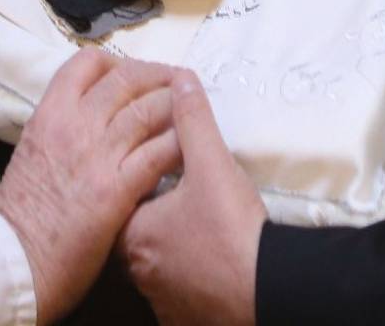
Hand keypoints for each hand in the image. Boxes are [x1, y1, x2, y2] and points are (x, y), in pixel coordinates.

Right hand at [0, 51, 182, 321]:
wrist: (13, 263)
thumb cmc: (18, 217)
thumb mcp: (31, 155)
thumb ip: (59, 132)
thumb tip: (87, 123)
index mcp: (49, 115)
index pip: (87, 63)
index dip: (119, 62)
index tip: (135, 75)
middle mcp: (75, 125)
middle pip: (128, 78)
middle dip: (159, 77)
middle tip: (176, 87)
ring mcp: (98, 155)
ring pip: (150, 109)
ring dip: (177, 107)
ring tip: (192, 116)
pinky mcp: (118, 189)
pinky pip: (160, 152)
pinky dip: (180, 145)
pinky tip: (191, 150)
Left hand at [121, 73, 266, 325]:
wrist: (268, 291)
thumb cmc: (232, 231)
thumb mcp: (212, 164)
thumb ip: (192, 120)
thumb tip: (181, 82)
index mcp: (131, 233)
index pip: (116, 194)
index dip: (135, 174)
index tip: (156, 164)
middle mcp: (135, 270)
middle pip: (133, 229)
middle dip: (150, 208)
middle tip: (177, 191)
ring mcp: (158, 297)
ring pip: (153, 260)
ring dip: (168, 241)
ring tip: (194, 221)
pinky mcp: (181, 315)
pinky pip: (173, 288)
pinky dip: (185, 270)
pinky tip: (205, 254)